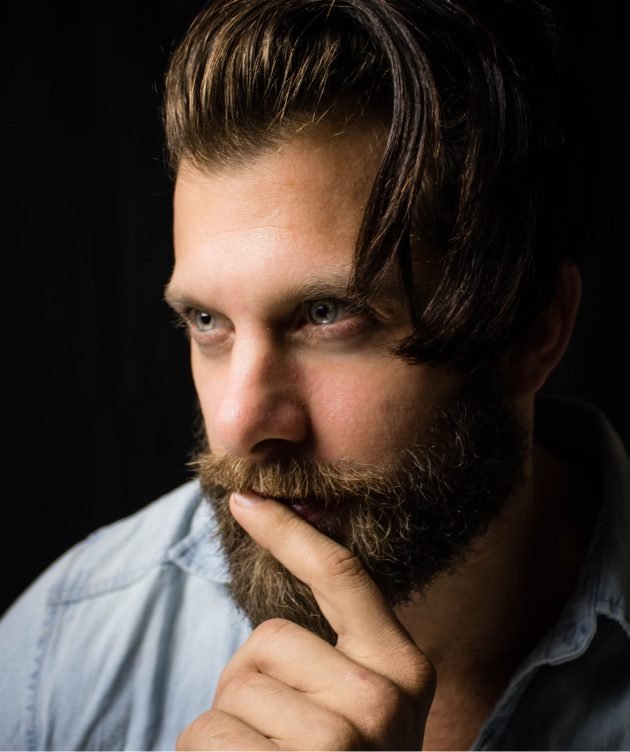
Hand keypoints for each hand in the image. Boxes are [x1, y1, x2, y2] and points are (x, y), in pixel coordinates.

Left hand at [177, 491, 435, 749]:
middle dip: (248, 684)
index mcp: (403, 670)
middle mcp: (383, 700)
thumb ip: (329, 662)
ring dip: (224, 734)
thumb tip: (271, 612)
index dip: (291, 533)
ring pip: (231, 692)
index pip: (342, 577)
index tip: (245, 499)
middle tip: (275, 744)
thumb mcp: (359, 717)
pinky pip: (206, 735)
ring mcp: (341, 742)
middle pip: (266, 642)